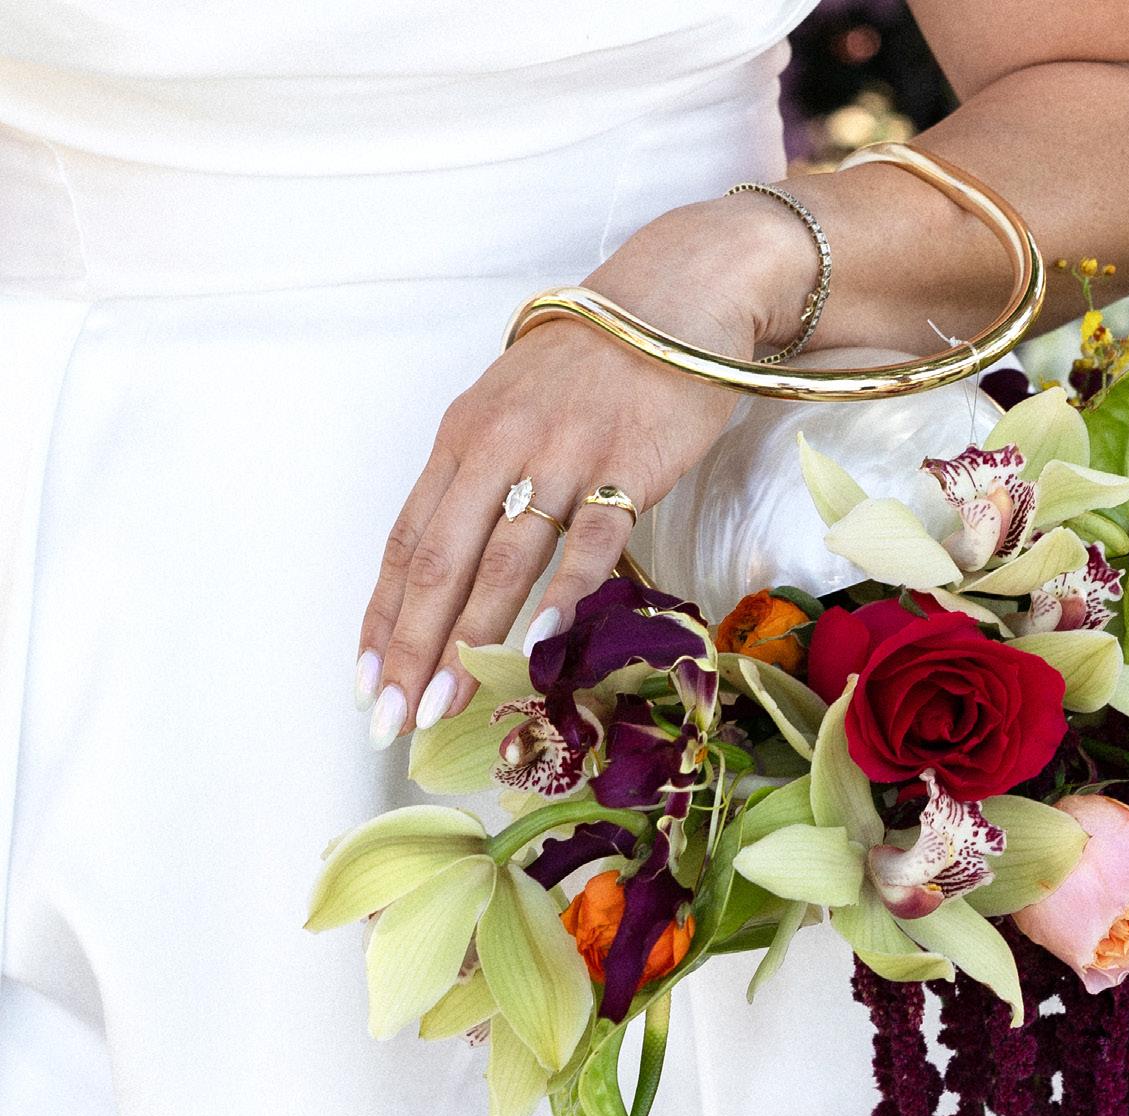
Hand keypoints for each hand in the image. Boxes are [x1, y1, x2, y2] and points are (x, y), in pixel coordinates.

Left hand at [354, 196, 809, 746]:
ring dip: (473, 638)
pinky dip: (565, 590)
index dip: (383, 617)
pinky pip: (593, 537)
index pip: (406, 542)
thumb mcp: (511, 409)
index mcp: (462, 438)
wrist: (675, 296)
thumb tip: (453, 574)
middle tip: (394, 718)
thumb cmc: (589, 364)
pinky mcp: (629, 463)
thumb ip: (481, 481)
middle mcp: (498, 445)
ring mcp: (563, 454)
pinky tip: (542, 642)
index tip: (366, 682)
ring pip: (505, 558)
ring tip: (451, 703)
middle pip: (441, 561)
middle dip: (412, 648)